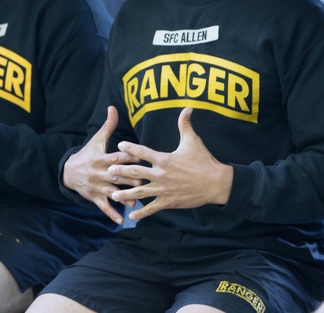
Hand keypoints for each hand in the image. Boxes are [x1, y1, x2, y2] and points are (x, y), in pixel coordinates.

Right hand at [62, 106, 141, 224]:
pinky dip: (112, 214)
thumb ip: (108, 126)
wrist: (68, 172)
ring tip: (136, 201)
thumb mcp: (96, 140)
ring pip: (111, 192)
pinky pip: (104, 207)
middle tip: (144, 180)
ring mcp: (96, 187)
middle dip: (129, 178)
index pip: (116, 157)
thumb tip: (113, 107)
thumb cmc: (88, 154)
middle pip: (116, 176)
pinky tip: (122, 220)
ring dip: (123, 197)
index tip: (142, 157)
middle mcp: (99, 173)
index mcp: (101, 158)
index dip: (128, 157)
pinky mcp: (94, 198)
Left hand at [110, 107, 232, 221]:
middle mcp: (161, 174)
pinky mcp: (168, 202)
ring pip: (139, 192)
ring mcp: (163, 189)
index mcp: (164, 159)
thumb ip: (186, 124)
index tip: (119, 144)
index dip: (130, 147)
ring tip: (113, 194)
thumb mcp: (193, 140)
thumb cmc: (204, 160)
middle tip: (108, 170)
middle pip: (135, 172)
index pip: (143, 151)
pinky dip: (141, 213)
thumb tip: (187, 107)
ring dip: (125, 194)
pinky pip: (151, 208)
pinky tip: (131, 216)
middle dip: (121, 171)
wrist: (215, 182)